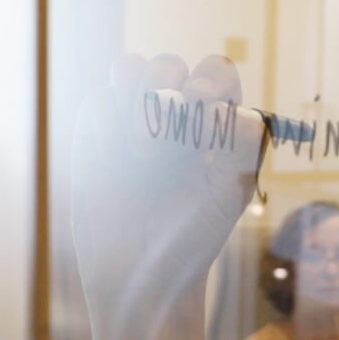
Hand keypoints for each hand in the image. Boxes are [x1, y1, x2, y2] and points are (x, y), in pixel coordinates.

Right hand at [71, 53, 265, 339]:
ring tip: (143, 151)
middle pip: (170, 65)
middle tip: (168, 133)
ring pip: (130, 68)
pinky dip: (108, 120)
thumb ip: (240, 146)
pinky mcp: (98, 136)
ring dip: (136, 96)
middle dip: (167, 88)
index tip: (202, 104)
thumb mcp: (229, 192)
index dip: (209, 78)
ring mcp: (133, 122)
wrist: (143, 274)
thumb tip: (236, 110)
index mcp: (216, 123)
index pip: (215, 72)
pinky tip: (118, 160)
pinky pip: (99, 101)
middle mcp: (176, 116)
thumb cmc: (195, 235)